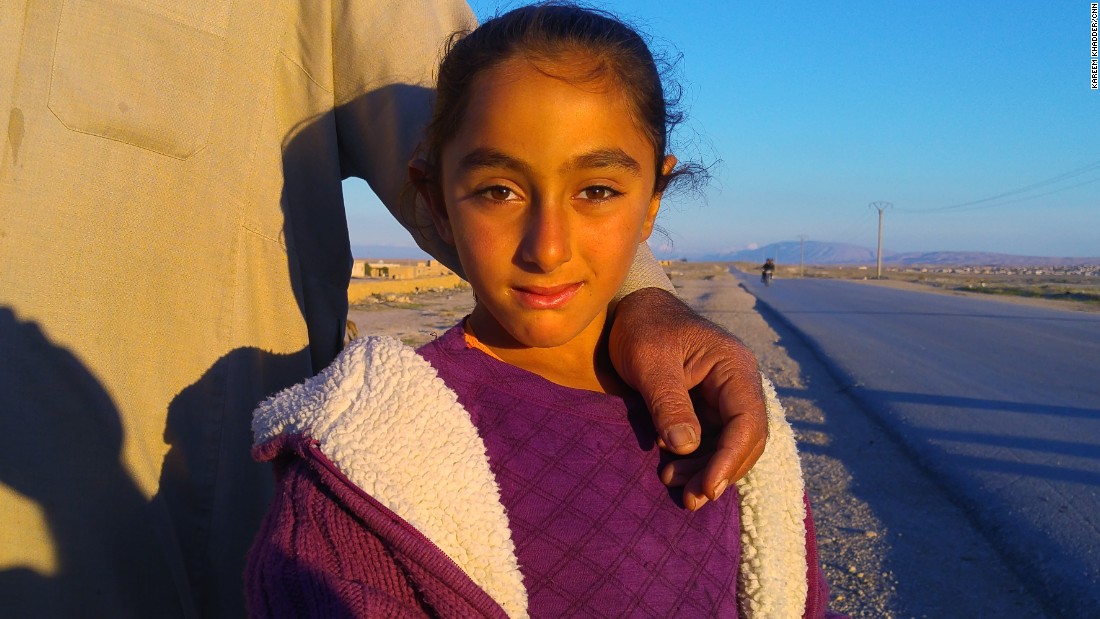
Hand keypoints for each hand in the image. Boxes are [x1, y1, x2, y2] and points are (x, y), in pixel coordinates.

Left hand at [608, 288, 767, 510]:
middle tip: (690, 498)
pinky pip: (711, 442)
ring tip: (671, 483)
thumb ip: (668, 402)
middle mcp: (738, 384)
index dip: (730, 458)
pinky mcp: (708, 409)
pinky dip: (696, 461)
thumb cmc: (643, 329)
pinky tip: (671, 471)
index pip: (747, 421)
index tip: (707, 487)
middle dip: (720, 472)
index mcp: (734, 367)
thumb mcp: (650, 362)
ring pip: (729, 446)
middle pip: (745, 440)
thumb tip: (686, 447)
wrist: (633, 312)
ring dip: (706, 470)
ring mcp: (724, 398)